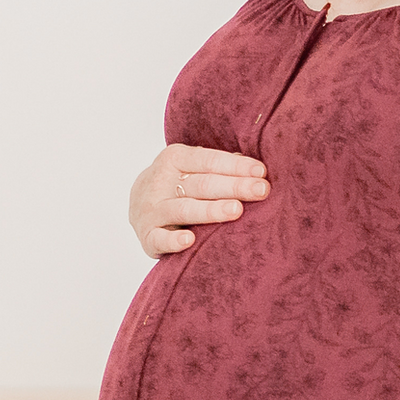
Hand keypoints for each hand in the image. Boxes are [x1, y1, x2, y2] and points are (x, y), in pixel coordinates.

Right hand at [130, 144, 268, 258]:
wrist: (137, 204)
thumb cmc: (178, 184)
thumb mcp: (193, 167)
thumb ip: (219, 166)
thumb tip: (256, 168)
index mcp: (175, 158)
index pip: (209, 160)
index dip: (236, 166)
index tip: (262, 172)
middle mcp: (161, 181)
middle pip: (202, 184)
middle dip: (234, 186)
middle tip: (261, 190)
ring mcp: (152, 209)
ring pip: (184, 210)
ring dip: (211, 210)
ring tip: (237, 210)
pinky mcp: (147, 235)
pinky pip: (160, 239)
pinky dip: (173, 241)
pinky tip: (189, 240)